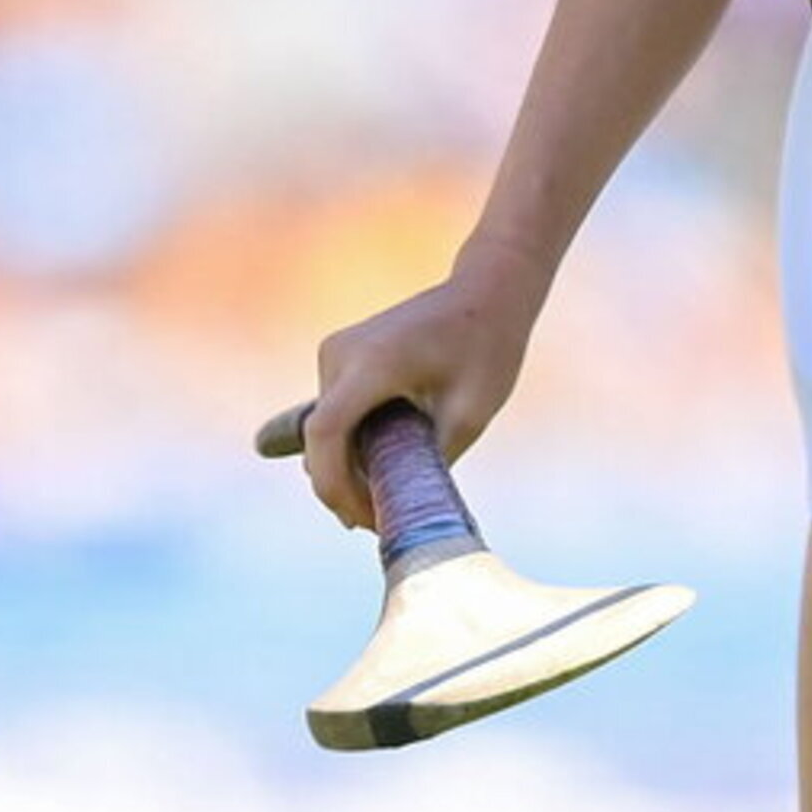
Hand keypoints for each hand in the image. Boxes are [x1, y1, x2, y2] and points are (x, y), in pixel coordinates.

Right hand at [299, 242, 544, 531]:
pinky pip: (335, 412)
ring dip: (349, 465)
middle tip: (380, 522)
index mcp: (374, 361)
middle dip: (344, 487)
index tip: (365, 520)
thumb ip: (427, 461)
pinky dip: (352, 442)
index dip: (335, 486)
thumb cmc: (488, 348)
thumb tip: (396, 509)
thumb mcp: (470, 413)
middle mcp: (342, 352)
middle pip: (323, 439)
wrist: (488, 289)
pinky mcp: (339, 356)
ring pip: (326, 430)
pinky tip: (379, 467)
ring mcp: (335, 351)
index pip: (326, 434)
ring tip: (388, 496)